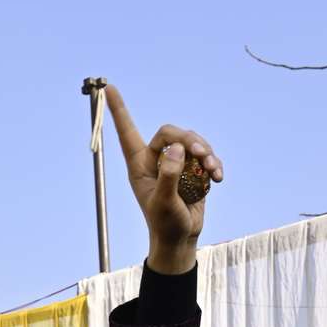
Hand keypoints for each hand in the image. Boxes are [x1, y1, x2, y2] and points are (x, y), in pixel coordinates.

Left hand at [104, 86, 221, 261]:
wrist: (182, 238)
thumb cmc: (166, 223)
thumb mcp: (164, 202)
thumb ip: (168, 174)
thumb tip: (177, 148)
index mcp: (139, 165)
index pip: (127, 133)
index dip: (119, 111)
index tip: (108, 88)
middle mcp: (155, 159)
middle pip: (171, 133)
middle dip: (189, 140)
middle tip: (202, 153)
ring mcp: (175, 163)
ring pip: (192, 142)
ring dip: (206, 153)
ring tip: (214, 171)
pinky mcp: (192, 169)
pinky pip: (205, 155)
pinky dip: (213, 163)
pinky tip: (219, 177)